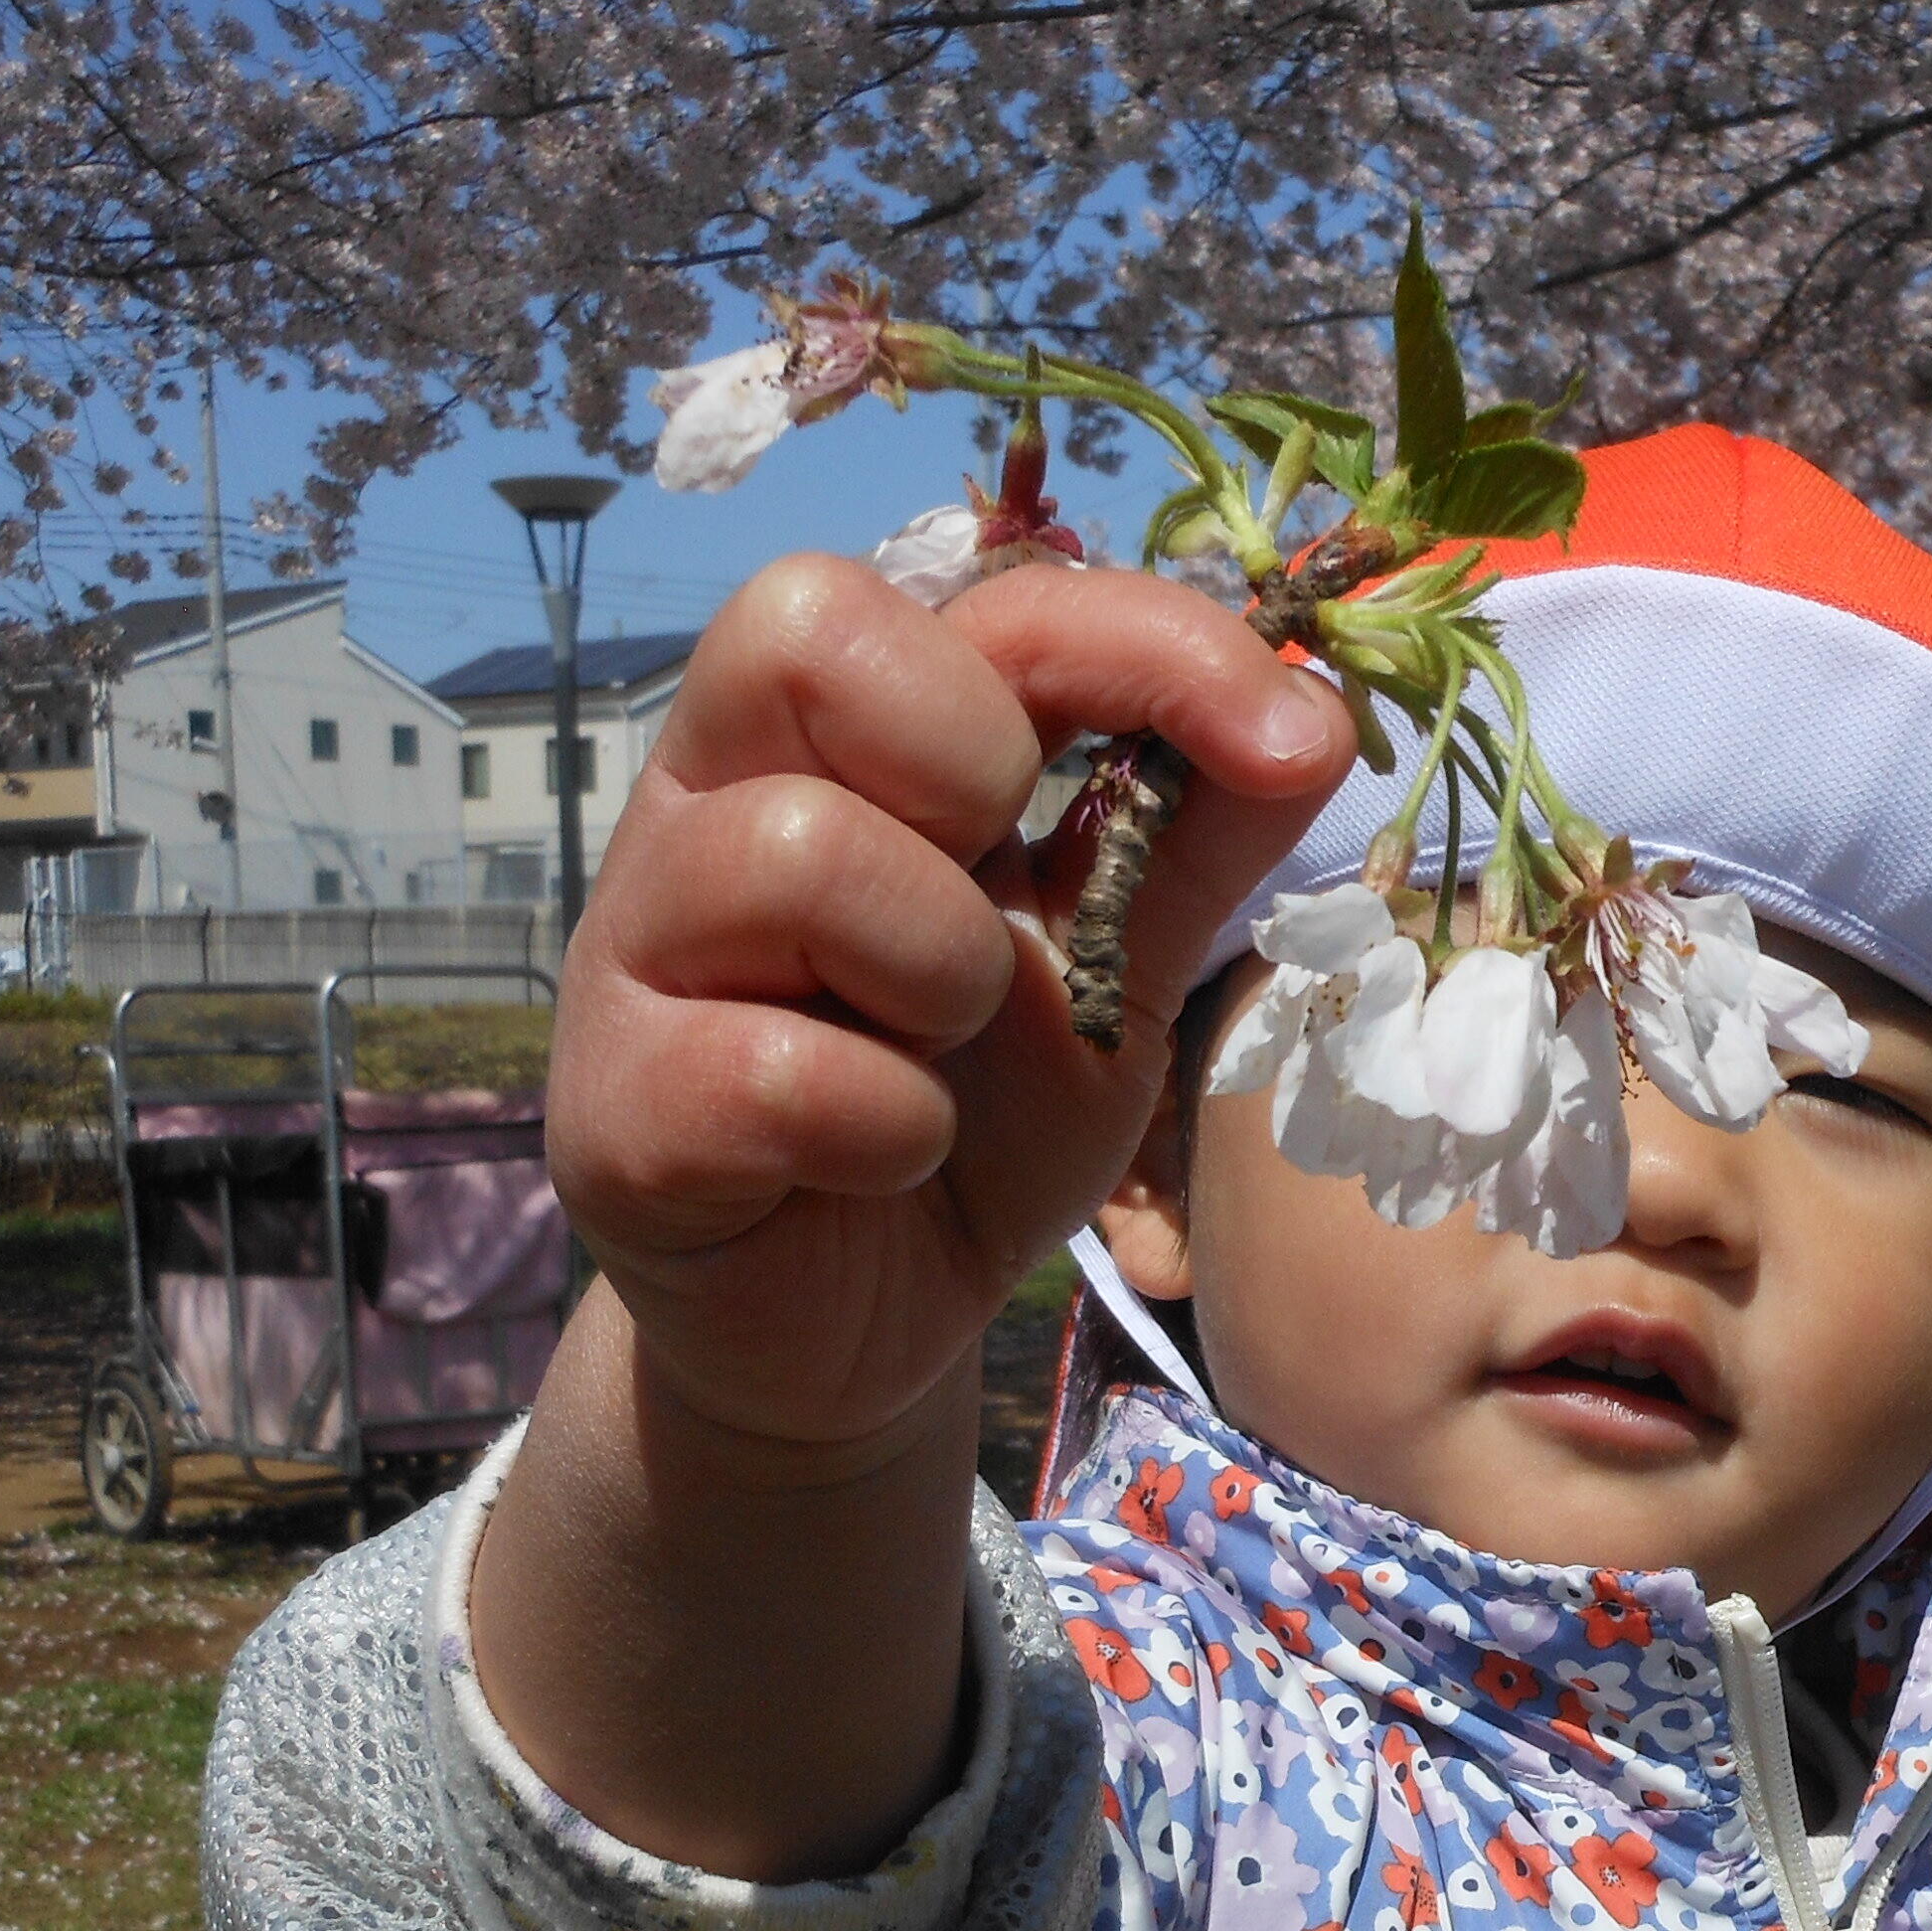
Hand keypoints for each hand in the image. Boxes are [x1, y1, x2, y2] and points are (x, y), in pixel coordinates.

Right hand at [551, 551, 1357, 1464]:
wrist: (863, 1330)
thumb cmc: (968, 1118)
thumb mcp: (1110, 966)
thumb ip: (1195, 835)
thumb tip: (1316, 707)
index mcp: (835, 741)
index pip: (974, 600)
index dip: (1143, 642)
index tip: (1284, 739)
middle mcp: (710, 803)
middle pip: (805, 627)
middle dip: (968, 766)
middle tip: (994, 917)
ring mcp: (640, 949)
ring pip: (795, 852)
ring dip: (942, 975)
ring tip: (939, 1059)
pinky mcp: (614, 1111)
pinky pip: (773, 1069)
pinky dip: (885, 1130)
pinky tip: (885, 1162)